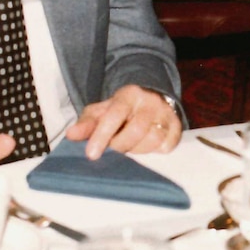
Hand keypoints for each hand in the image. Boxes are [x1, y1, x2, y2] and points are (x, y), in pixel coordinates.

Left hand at [65, 84, 181, 159]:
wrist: (150, 97)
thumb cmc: (122, 109)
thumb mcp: (102, 111)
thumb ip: (87, 123)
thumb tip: (71, 135)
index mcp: (128, 95)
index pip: (114, 115)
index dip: (102, 135)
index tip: (91, 154)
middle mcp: (150, 102)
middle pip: (136, 130)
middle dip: (120, 146)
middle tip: (113, 151)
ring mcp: (166, 113)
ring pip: (153, 139)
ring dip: (138, 151)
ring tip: (130, 148)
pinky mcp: (177, 126)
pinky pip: (168, 146)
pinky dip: (155, 151)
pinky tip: (146, 147)